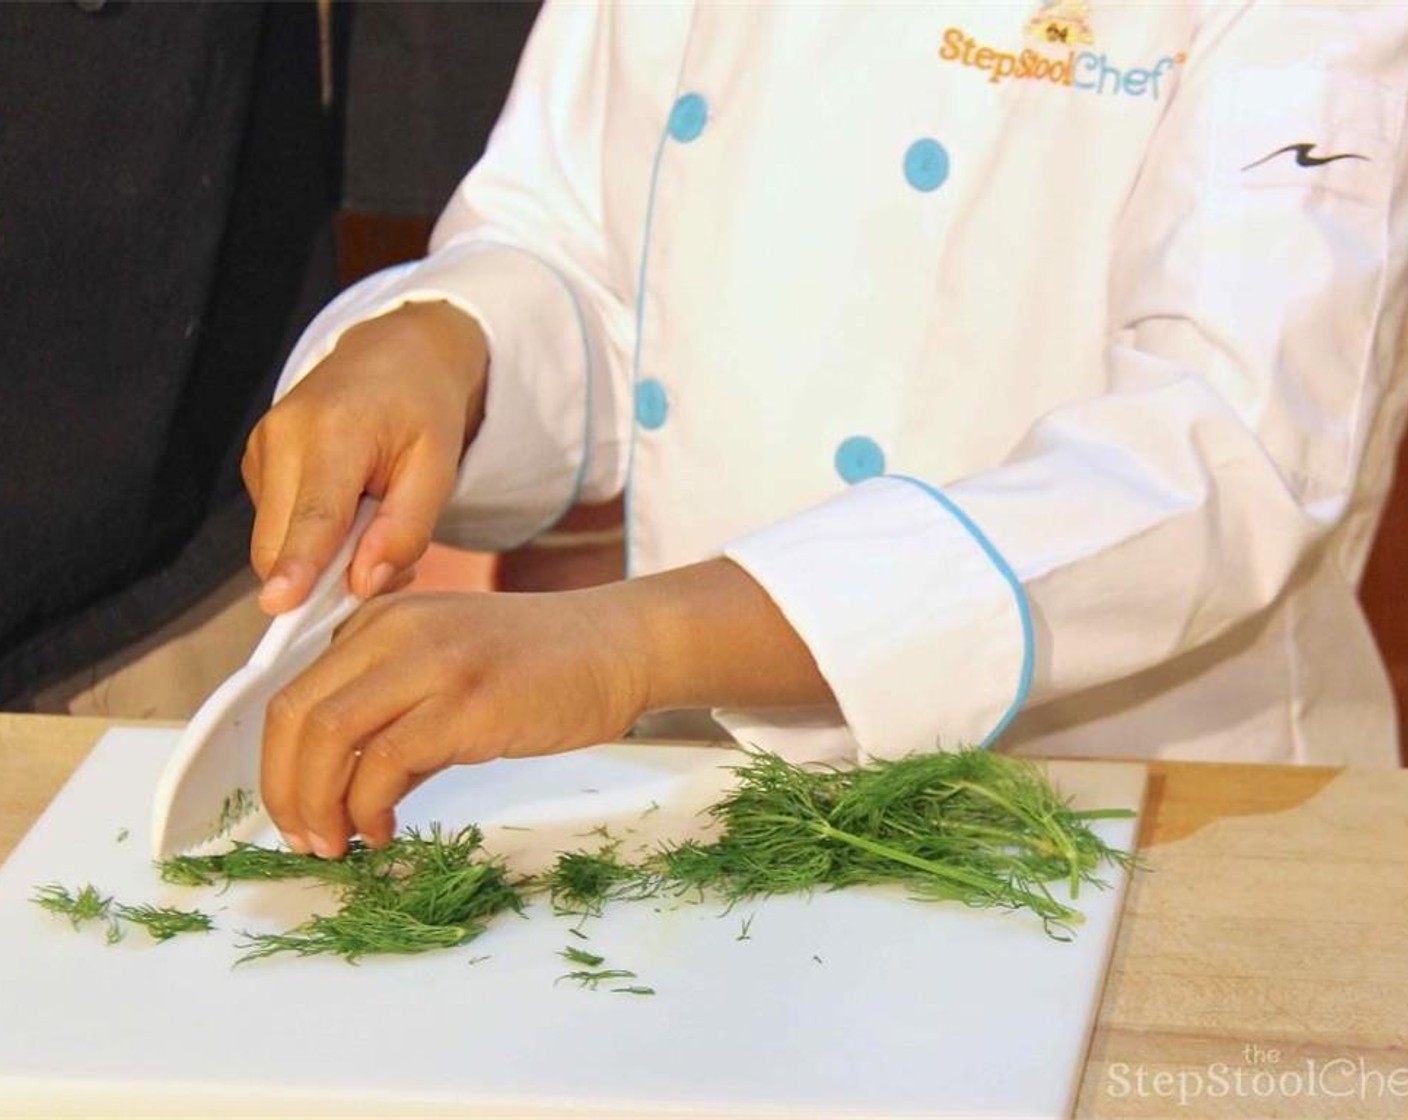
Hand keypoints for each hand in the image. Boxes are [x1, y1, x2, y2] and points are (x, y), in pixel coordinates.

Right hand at [242, 301, 488, 614]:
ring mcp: (260, 449)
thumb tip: (363, 584)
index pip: (314, 514)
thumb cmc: (422, 409)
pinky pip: (277, 529)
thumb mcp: (438, 467)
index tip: (280, 606)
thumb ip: (406, 529)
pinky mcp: (256, 464)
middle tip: (387, 564)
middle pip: (281, 544)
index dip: (298, 565)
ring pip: (275, 544)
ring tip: (374, 524)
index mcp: (334, 431)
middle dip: (323, 578)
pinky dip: (311, 540)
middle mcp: (283, 437)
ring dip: (321, 560)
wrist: (392, 353)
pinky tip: (350, 512)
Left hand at [260, 559, 833, 858]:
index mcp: (381, 618)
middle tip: (303, 840)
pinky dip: (368, 808)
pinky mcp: (466, 700)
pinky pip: (384, 761)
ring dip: (317, 805)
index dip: (278, 763)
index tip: (292, 812)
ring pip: (328, 736)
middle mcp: (394, 629)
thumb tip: (343, 795)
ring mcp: (431, 660)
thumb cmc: (541, 666)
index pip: (295, 692)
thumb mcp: (448, 675)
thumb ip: (392, 722)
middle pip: (297, 714)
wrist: (619, 647)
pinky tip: (384, 830)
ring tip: (337, 845)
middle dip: (285, 791)